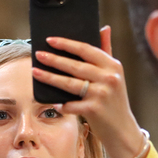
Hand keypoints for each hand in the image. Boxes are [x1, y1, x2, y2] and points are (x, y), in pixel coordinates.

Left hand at [32, 26, 146, 157]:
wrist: (122, 129)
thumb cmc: (114, 100)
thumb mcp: (115, 75)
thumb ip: (107, 51)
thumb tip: (104, 28)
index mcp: (113, 65)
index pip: (86, 49)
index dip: (67, 44)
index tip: (50, 40)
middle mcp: (109, 78)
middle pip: (75, 66)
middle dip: (53, 59)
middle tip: (38, 54)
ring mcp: (102, 94)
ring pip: (69, 83)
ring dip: (50, 78)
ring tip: (35, 72)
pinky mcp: (94, 110)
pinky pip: (71, 105)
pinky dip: (61, 104)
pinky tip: (52, 102)